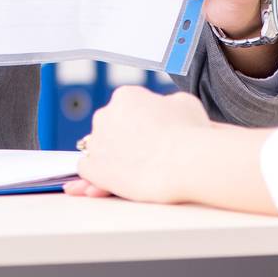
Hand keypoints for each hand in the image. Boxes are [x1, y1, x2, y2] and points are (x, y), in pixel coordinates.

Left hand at [65, 87, 212, 202]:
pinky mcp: (93, 168)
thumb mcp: (184, 103)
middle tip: (145, 153)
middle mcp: (105, 115)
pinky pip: (87, 169)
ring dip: (111, 157)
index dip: (140, 123)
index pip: (126, 108)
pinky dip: (98, 175)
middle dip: (124, 139)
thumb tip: (164, 109)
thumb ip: (166, 103)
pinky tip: (114, 180)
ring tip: (134, 171)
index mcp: (125, 96)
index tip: (152, 134)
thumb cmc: (190, 132)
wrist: (185, 162)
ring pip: (98, 148)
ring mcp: (96, 142)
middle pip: (110, 127)